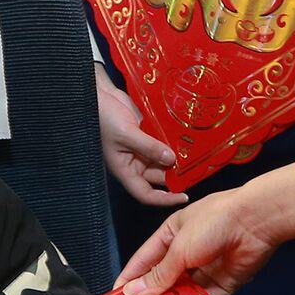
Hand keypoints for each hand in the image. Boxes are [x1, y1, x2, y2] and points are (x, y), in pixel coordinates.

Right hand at [95, 63, 186, 207]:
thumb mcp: (126, 134)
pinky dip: (172, 143)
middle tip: (194, 169)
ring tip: (193, 154)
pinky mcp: (146, 135)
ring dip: (176, 158)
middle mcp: (134, 162)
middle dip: (174, 174)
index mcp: (124, 169)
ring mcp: (141, 149)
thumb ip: (149, 147)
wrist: (100, 95)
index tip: (183, 196)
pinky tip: (185, 139)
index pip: (145, 193)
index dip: (164, 199)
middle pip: (158, 176)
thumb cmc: (103, 117)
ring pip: (162, 160)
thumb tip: (171, 159)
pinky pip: (162, 143)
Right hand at [115, 168, 294, 294]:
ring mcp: (207, 268)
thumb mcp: (179, 247)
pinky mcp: (225, 282)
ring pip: (184, 292)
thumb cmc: (213, 223)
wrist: (257, 221)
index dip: (130, 277)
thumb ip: (159, 273)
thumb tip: (133, 292)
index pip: (145, 259)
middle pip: (164, 278)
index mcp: (172, 234)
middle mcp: (188, 251)